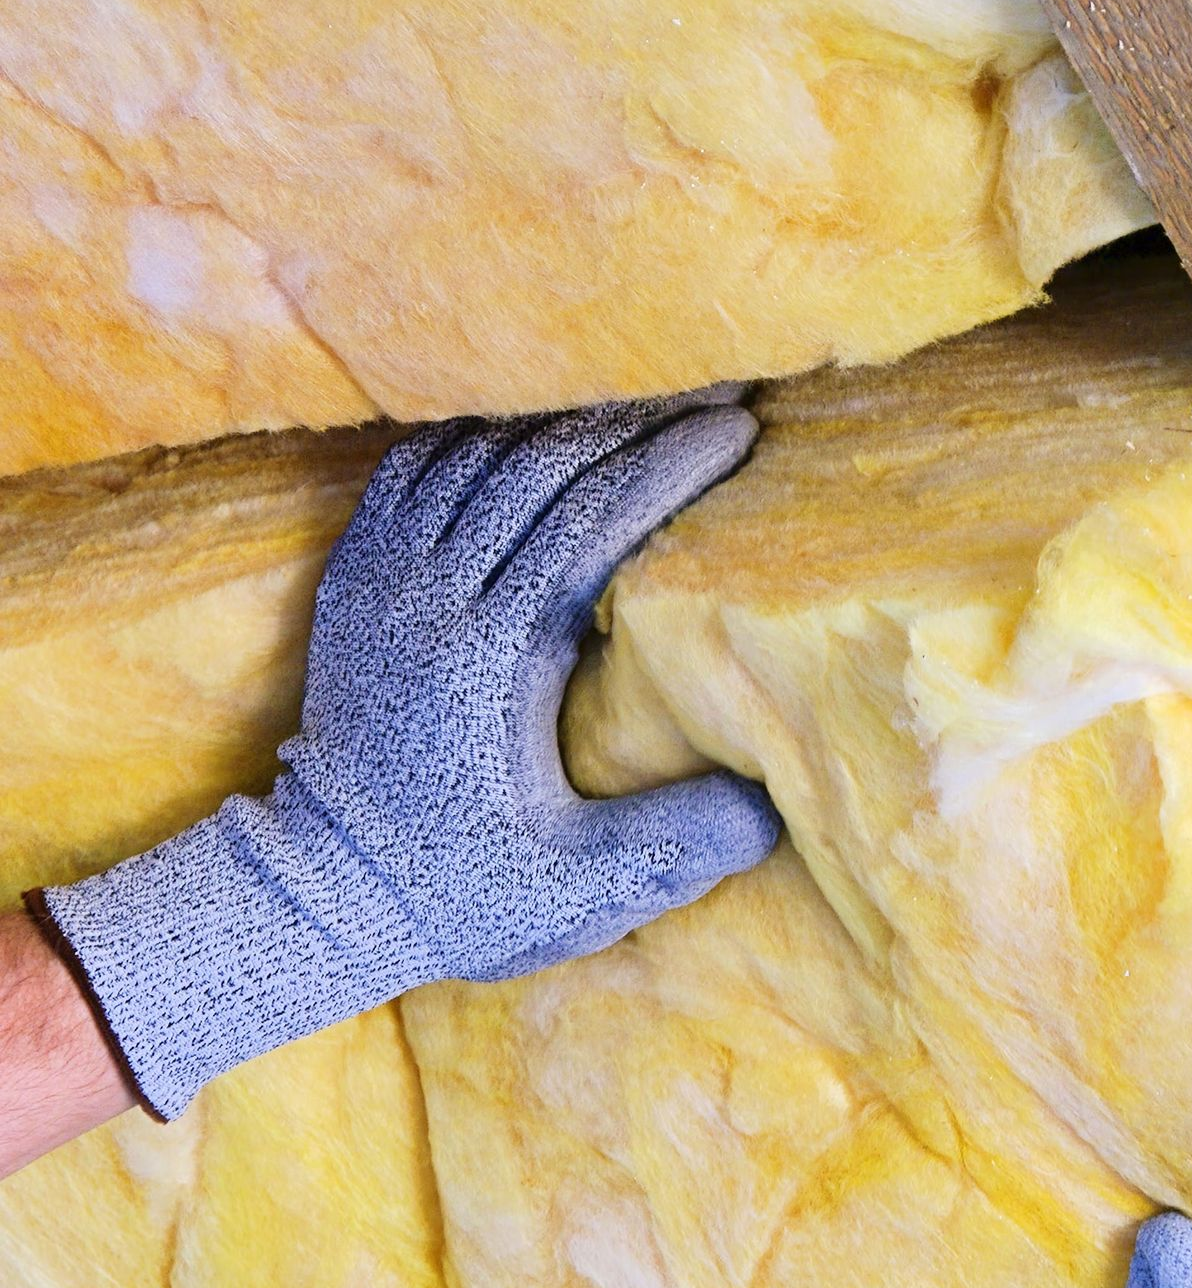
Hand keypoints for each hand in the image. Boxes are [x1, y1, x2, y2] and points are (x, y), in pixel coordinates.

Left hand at [37, 397, 781, 1118]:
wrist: (321, 891)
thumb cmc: (459, 892)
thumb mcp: (575, 892)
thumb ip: (673, 845)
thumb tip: (773, 804)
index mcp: (491, 654)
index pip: (589, 520)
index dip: (668, 465)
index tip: (739, 430)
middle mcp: (430, 597)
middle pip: (540, 466)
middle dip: (637, 421)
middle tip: (717, 395)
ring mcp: (384, 579)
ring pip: (480, 454)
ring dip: (568, 422)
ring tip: (647, 405)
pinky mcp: (357, 578)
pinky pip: (418, 468)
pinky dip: (484, 435)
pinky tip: (537, 433)